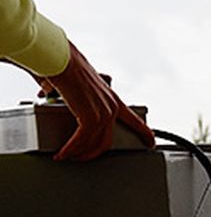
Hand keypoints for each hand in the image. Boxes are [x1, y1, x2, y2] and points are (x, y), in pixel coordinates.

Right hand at [37, 41, 153, 161]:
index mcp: (113, 99)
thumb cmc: (66, 65)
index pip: (135, 120)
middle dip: (93, 153)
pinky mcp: (90, 118)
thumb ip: (76, 92)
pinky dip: (70, 149)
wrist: (61, 58)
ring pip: (93, 143)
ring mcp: (103, 113)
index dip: (145, 133)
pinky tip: (63, 154)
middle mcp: (112, 107)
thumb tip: (54, 93)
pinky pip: (81, 141)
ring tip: (68, 155)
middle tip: (83, 158)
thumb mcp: (80, 83)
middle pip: (107, 140)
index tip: (152, 142)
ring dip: (79, 153)